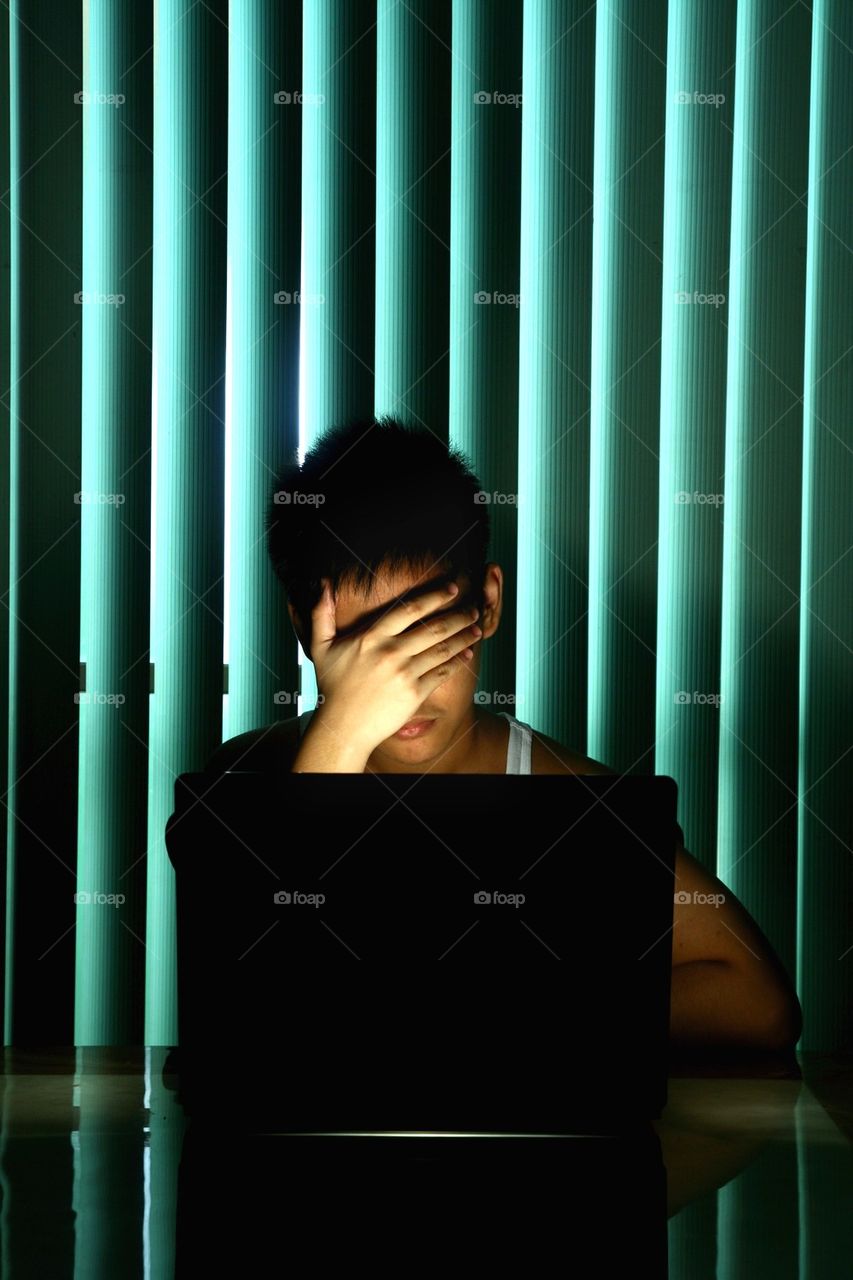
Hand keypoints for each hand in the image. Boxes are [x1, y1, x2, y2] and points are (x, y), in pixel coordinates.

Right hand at [306, 578, 481, 754]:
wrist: (344, 727)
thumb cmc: (333, 687)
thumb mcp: (320, 647)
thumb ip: (322, 613)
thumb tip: (324, 583)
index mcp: (372, 637)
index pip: (410, 609)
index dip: (435, 596)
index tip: (452, 589)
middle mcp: (391, 652)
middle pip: (433, 628)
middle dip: (458, 616)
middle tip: (473, 609)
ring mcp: (404, 674)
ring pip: (442, 649)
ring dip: (463, 637)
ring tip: (477, 629)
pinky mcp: (414, 694)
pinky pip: (441, 674)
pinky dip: (457, 663)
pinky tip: (467, 655)